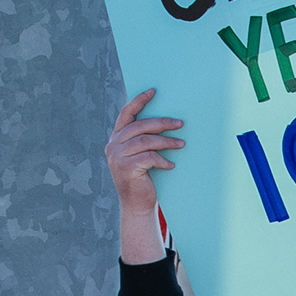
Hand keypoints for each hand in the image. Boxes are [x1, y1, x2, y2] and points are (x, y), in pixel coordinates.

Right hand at [108, 91, 182, 260]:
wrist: (136, 204)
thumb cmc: (142, 177)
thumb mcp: (138, 155)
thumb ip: (141, 139)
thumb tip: (165, 121)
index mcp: (115, 138)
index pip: (126, 114)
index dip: (139, 101)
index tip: (153, 91)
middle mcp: (113, 145)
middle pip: (140, 126)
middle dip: (162, 123)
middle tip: (180, 123)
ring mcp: (117, 157)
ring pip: (146, 141)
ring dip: (167, 142)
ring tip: (181, 145)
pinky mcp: (127, 168)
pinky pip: (149, 157)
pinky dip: (163, 160)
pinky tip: (171, 165)